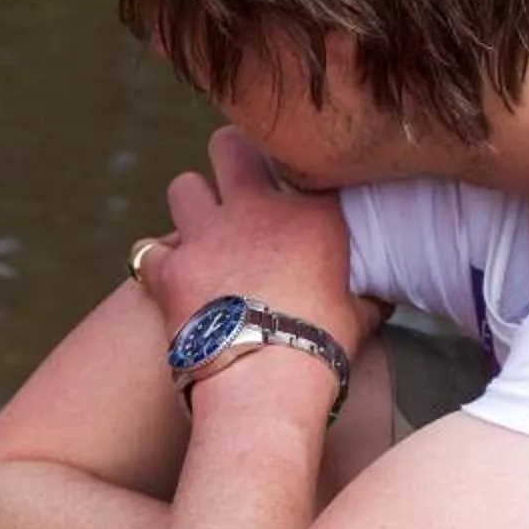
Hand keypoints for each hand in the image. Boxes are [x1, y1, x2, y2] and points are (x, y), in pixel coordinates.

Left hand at [133, 128, 380, 359]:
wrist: (265, 381)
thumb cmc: (320, 352)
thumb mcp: (359, 317)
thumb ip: (365, 297)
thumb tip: (381, 302)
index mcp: (311, 214)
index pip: (296, 161)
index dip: (285, 169)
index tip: (282, 181)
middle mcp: (255, 210)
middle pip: (229, 147)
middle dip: (226, 156)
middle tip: (230, 180)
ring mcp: (207, 235)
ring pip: (184, 186)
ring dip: (189, 204)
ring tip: (198, 229)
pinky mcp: (168, 269)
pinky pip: (147, 248)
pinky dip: (153, 260)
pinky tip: (165, 274)